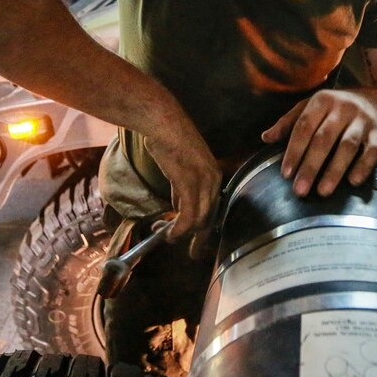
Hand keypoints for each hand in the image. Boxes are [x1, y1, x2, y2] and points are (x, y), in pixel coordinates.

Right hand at [144, 118, 220, 247]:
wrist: (163, 124)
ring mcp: (204, 182)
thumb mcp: (179, 168)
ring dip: (183, 233)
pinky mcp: (190, 183)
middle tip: (192, 253)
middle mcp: (214, 180)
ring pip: (199, 219)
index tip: (197, 242)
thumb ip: (181, 189)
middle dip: (200, 237)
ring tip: (169, 237)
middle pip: (210, 217)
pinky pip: (188, 214)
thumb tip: (177, 208)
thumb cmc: (167, 141)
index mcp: (214, 175)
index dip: (204, 227)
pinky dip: (179, 228)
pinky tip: (170, 233)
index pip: (213, 208)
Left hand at [261, 89, 376, 197]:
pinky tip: (353, 182)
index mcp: (321, 101)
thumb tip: (265, 138)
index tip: (286, 174)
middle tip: (300, 190)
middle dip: (311, 166)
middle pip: (324, 139)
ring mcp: (362, 120)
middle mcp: (343, 108)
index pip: (303, 127)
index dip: (294, 151)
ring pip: (348, 146)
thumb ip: (287, 124)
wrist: (371, 100)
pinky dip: (364, 167)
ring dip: (335, 170)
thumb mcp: (308, 108)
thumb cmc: (332, 109)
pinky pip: (373, 151)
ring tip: (323, 191)